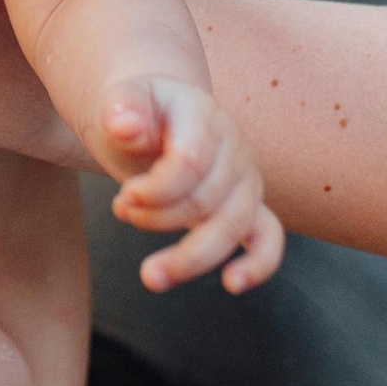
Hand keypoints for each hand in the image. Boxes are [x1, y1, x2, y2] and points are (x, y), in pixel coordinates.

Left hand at [102, 79, 283, 293]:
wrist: (152, 115)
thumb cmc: (134, 112)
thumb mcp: (118, 101)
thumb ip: (120, 108)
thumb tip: (124, 125)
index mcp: (202, 114)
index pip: (191, 161)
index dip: (154, 190)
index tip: (122, 198)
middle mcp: (232, 146)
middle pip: (205, 200)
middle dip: (155, 219)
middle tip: (121, 211)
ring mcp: (244, 177)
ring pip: (231, 226)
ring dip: (189, 258)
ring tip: (151, 275)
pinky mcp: (248, 205)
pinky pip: (268, 236)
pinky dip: (259, 264)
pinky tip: (233, 284)